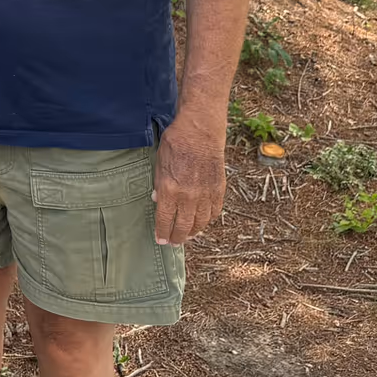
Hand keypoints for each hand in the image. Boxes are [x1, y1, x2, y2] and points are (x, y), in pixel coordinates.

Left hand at [153, 114, 226, 245]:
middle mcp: (189, 197)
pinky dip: (208, 220)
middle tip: (173, 243)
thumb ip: (159, 186)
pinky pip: (214, 212)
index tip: (161, 240)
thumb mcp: (159, 164)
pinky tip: (202, 222)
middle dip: (177, 238)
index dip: (162, 233)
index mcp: (170, 190)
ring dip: (193, 232)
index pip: (165, 220)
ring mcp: (206, 194)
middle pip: (183, 227)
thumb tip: (158, 202)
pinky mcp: (219, 190)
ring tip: (187, 236)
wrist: (200, 132)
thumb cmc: (176, 144)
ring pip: (201, 223)